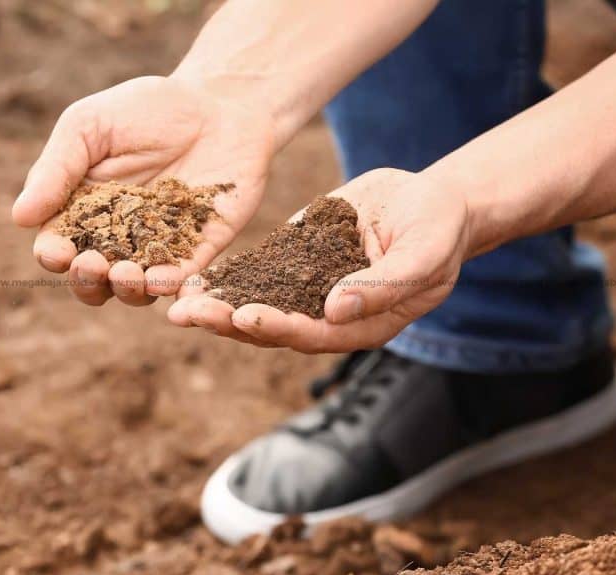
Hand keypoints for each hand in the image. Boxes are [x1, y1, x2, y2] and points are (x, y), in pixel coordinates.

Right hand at [12, 76, 275, 305]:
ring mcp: (158, 248)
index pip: (58, 245)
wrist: (219, 103)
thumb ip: (57, 168)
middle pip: (92, 279)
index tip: (58, 252)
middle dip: (87, 281)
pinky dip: (172, 288)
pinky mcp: (199, 250)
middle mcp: (116, 238)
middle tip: (93, 266)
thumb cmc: (146, 109)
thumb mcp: (90, 126)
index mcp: (81, 211)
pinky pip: (182, 280)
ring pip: (134, 289)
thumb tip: (20, 217)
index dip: (54, 255)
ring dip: (127, 290)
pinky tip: (166, 280)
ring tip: (128, 275)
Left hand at [168, 168, 469, 351]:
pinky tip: (193, 275)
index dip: (279, 327)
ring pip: (256, 303)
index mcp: (361, 325)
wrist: (432, 200)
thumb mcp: (424, 251)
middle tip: (188, 316)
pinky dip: (226, 277)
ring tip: (177, 302)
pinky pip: (256, 273)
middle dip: (228, 322)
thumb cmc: (438, 228)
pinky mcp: (295, 261)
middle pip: (272, 327)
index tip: (245, 318)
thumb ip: (386, 284)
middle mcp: (328, 315)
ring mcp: (309, 290)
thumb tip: (336, 310)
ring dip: (216, 306)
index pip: (313, 334)